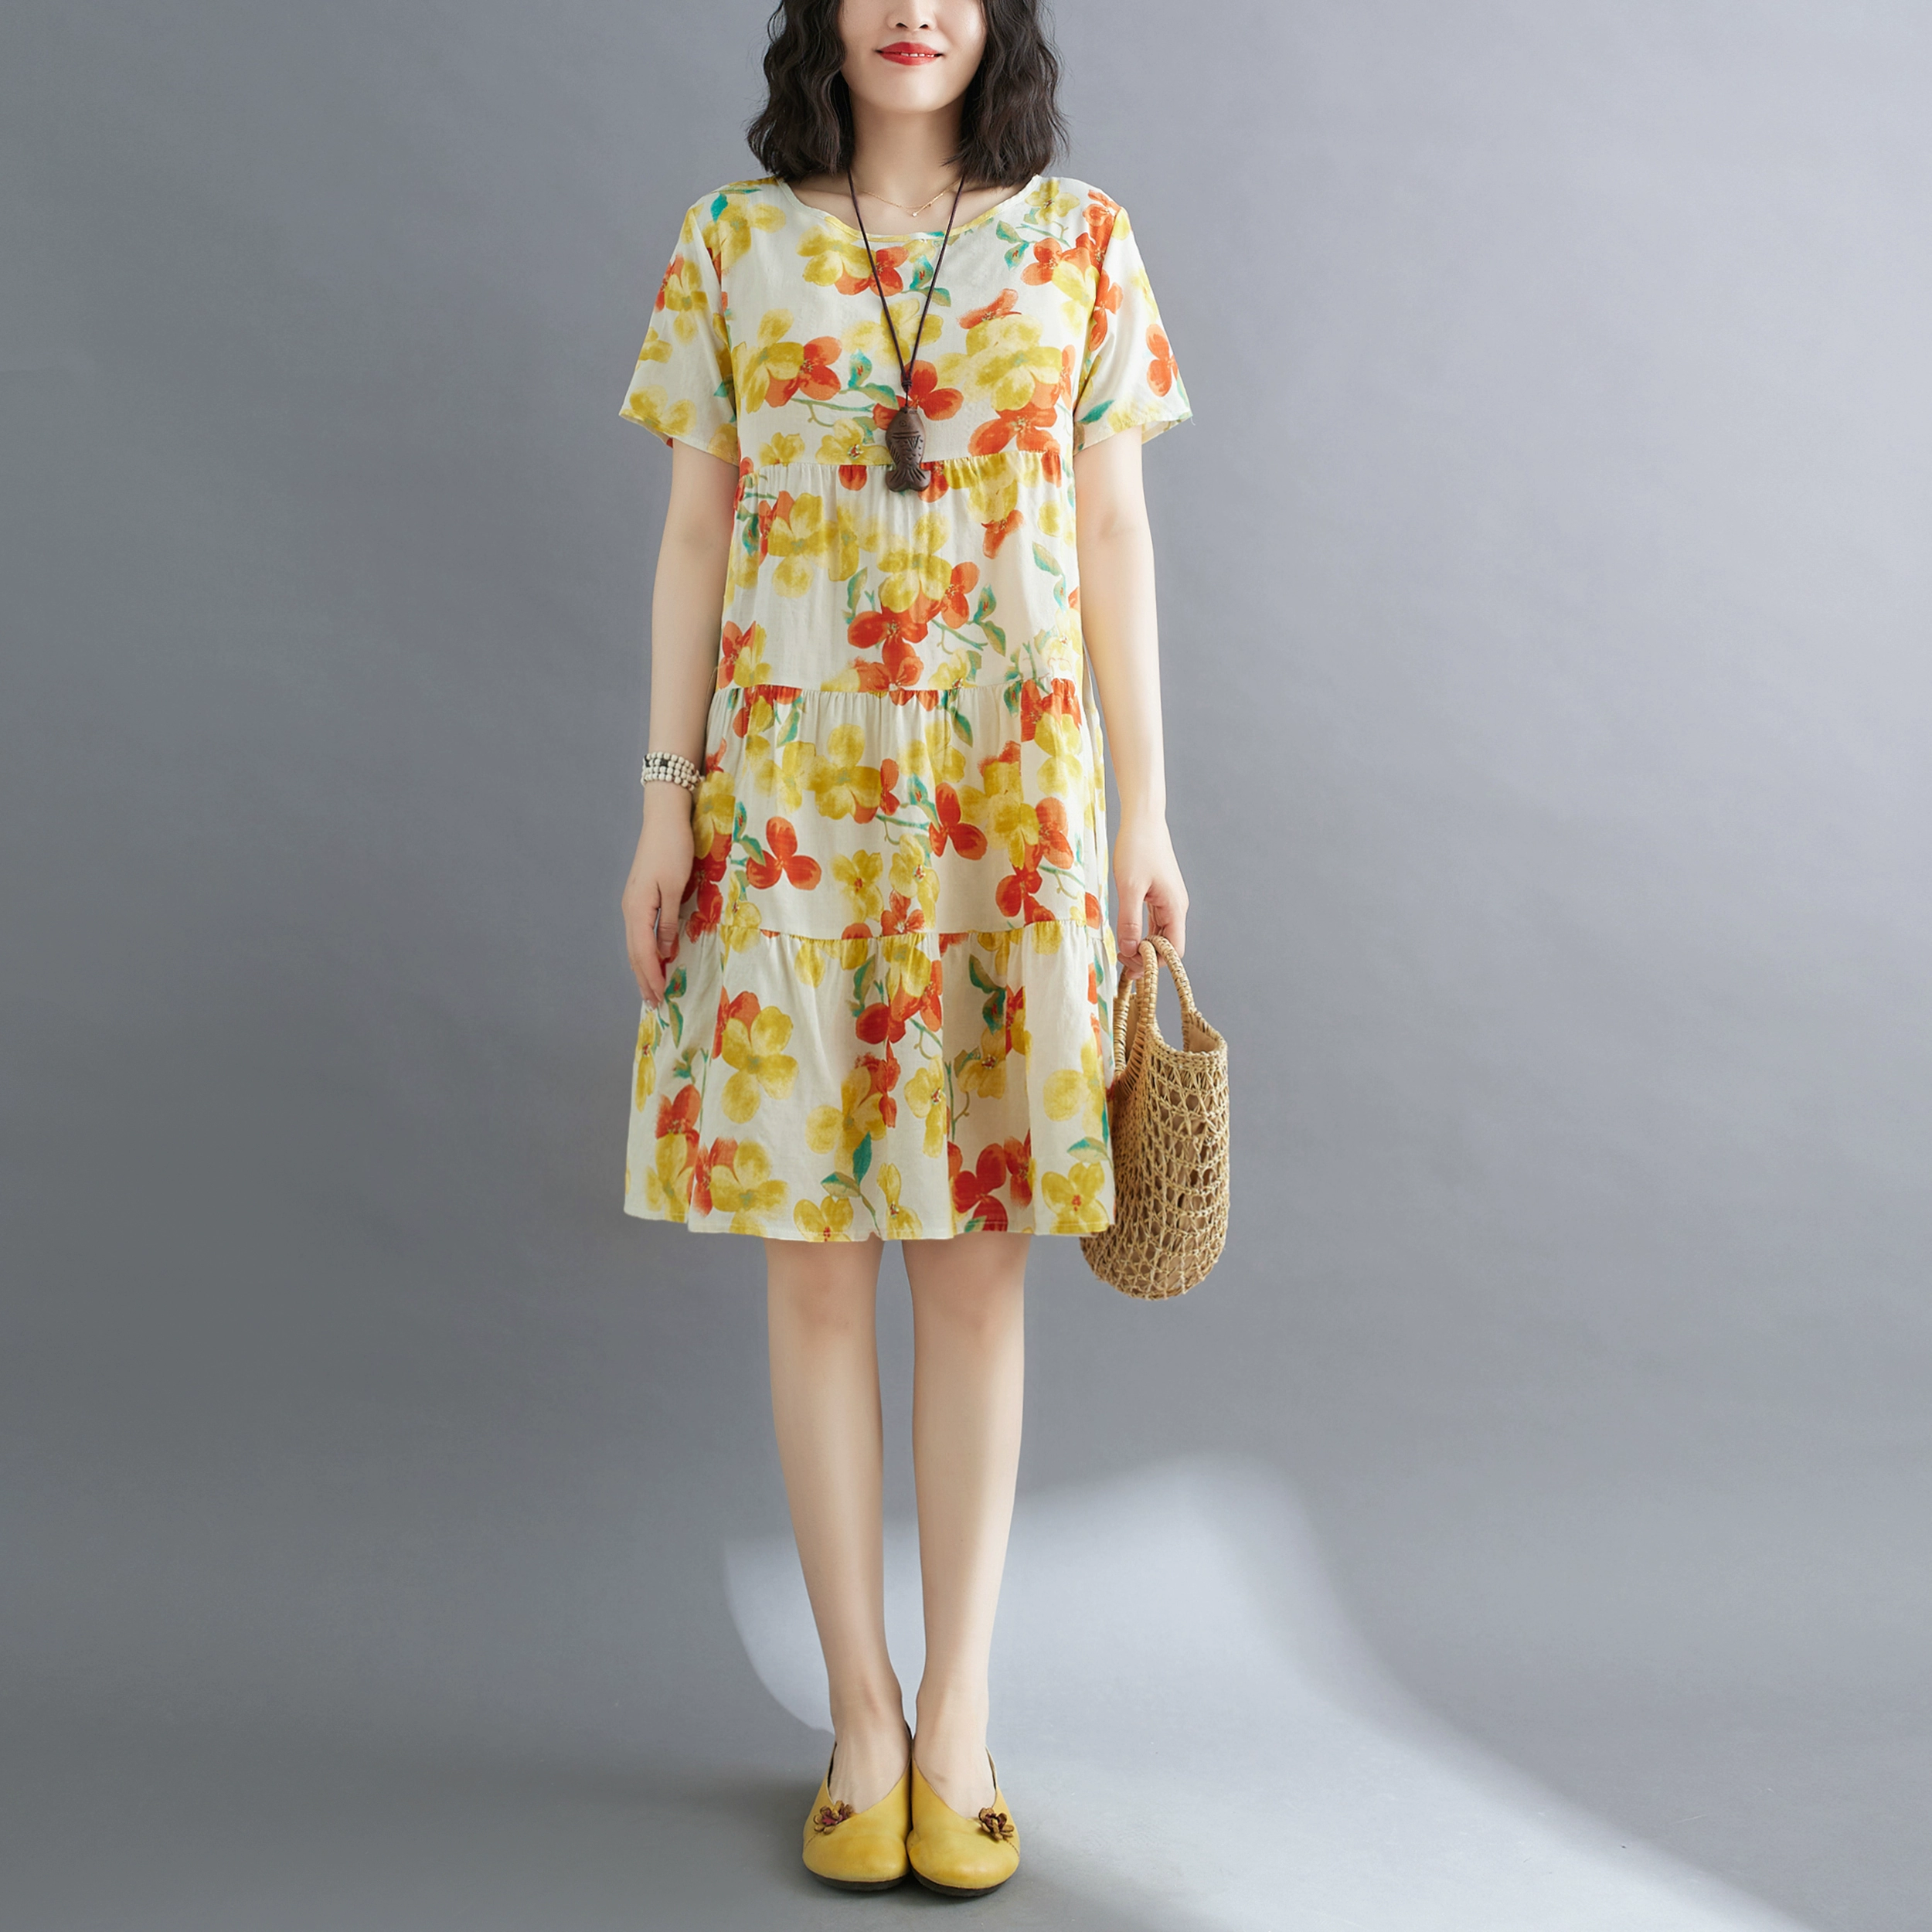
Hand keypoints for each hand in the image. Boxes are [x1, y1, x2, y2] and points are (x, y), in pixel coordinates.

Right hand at [621, 788, 695, 1005]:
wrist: (663, 819)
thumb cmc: (673, 849)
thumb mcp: (675, 887)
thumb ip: (668, 922)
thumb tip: (664, 952)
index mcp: (638, 909)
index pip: (643, 953)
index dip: (651, 977)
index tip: (660, 998)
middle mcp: (630, 910)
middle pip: (634, 953)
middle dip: (643, 980)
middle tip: (653, 1004)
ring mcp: (632, 904)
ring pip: (634, 945)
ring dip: (642, 969)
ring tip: (650, 990)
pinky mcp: (639, 898)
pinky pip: (638, 933)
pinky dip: (643, 952)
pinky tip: (651, 959)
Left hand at [1114, 813, 1186, 978]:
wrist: (1143, 819)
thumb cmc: (1137, 848)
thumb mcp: (1129, 887)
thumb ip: (1129, 921)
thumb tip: (1129, 950)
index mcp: (1175, 907)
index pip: (1174, 950)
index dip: (1155, 963)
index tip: (1131, 965)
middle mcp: (1176, 907)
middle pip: (1168, 945)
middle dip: (1147, 957)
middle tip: (1121, 960)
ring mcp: (1168, 901)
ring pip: (1160, 934)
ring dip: (1143, 946)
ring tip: (1121, 951)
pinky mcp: (1159, 894)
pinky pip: (1154, 922)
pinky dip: (1142, 932)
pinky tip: (1127, 935)